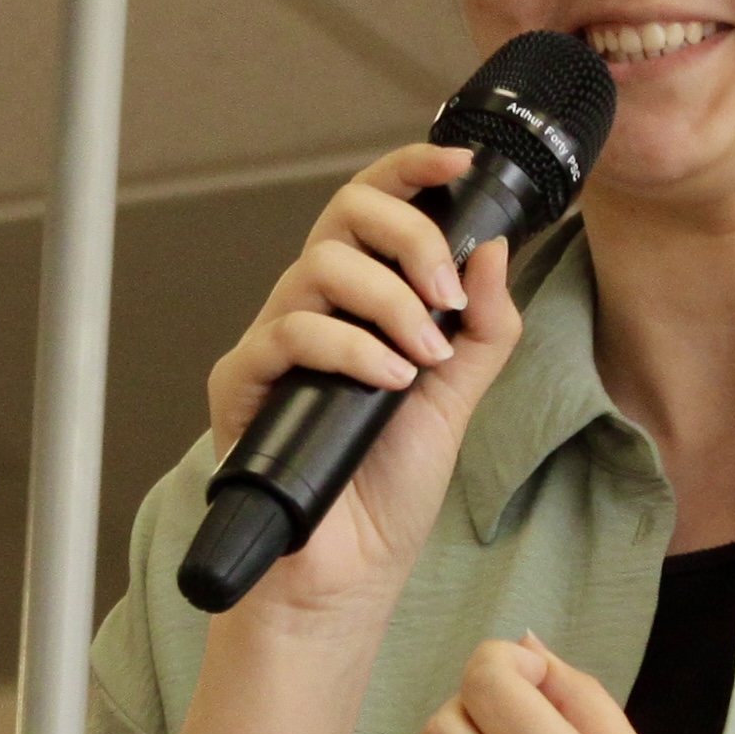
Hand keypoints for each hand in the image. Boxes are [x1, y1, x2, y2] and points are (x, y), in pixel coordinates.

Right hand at [199, 143, 525, 627]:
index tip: (461, 167)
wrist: (352, 566)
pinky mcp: (242, 380)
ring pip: (319, 267)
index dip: (413, 171)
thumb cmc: (391, 486)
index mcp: (364, 299)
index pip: (377, 208)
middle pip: (344, 214)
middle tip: (446, 294)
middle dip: (408, 238)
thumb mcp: (460, 396)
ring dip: (387, 304)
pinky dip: (348, 349)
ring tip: (421, 360)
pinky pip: (289, 333)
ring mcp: (277, 341)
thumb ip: (483, 325)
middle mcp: (316, 307)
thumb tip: (492, 247)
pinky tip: (388, 382)